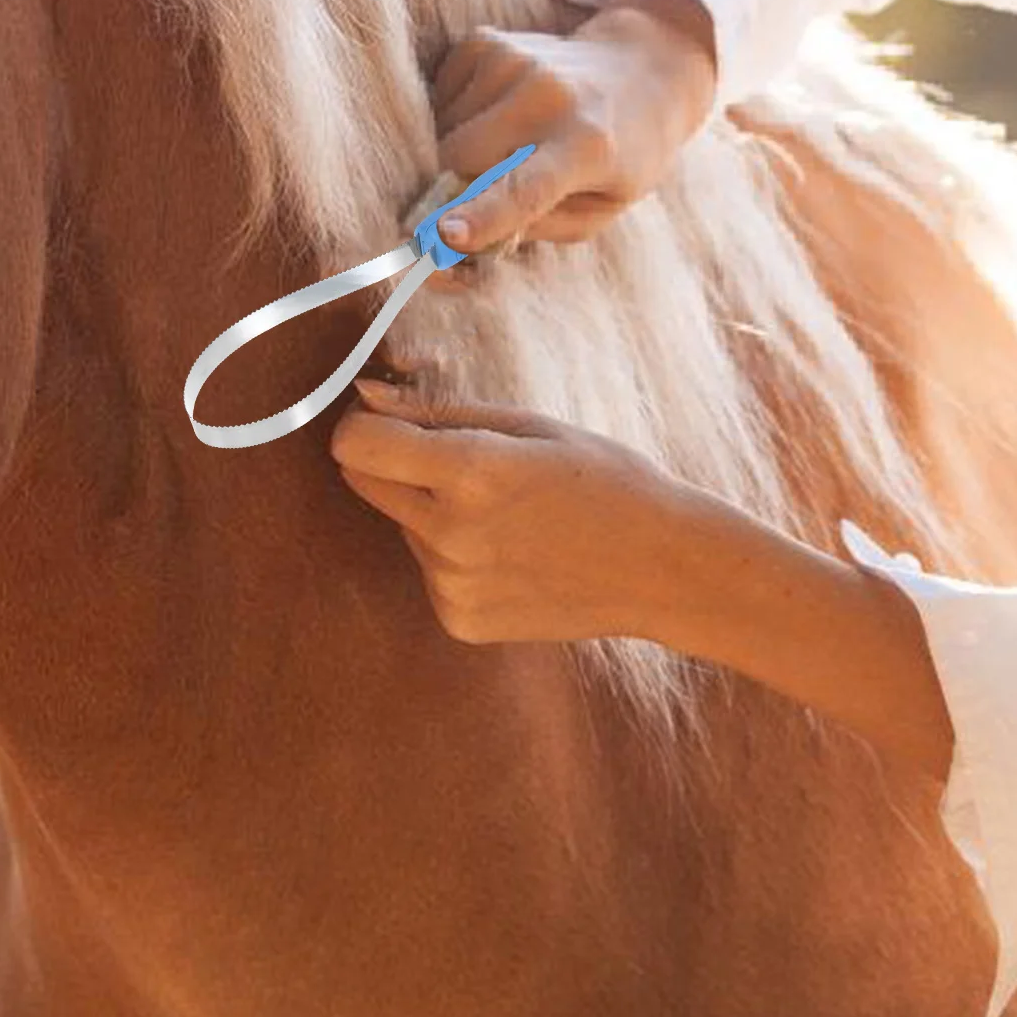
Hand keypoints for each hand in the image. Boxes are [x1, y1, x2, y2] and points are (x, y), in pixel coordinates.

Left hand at [330, 377, 735, 644]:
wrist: (661, 567)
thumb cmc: (605, 478)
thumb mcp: (531, 425)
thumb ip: (439, 412)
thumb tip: (366, 396)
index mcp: (470, 471)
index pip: (355, 445)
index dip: (363, 425)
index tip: (394, 421)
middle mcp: (450, 534)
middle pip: (363, 483)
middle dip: (392, 462)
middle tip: (459, 460)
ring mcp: (452, 585)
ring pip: (403, 527)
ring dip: (435, 511)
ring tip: (511, 514)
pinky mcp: (460, 620)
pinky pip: (431, 570)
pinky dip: (457, 556)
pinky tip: (515, 552)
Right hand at [426, 0, 717, 253]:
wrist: (640, 68)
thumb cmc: (620, 155)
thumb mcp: (599, 208)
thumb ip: (537, 226)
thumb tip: (457, 238)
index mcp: (587, 147)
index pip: (526, 189)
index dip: (483, 215)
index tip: (443, 236)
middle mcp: (548, 97)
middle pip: (460, 158)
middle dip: (459, 184)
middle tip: (490, 186)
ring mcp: (514, 61)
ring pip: (444, 129)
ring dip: (461, 149)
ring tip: (512, 139)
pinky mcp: (487, 42)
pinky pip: (441, 98)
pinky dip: (459, 116)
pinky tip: (501, 112)